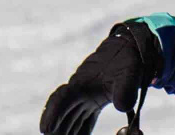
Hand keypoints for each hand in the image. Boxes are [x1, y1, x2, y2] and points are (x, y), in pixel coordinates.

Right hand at [40, 22, 160, 134]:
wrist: (128, 49)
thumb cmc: (126, 59)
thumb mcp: (129, 71)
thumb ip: (125, 88)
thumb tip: (121, 107)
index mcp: (82, 82)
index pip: (62, 98)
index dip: (52, 113)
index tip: (45, 130)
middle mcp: (79, 92)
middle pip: (61, 114)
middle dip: (55, 130)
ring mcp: (85, 99)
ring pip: (69, 120)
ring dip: (64, 132)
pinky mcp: (93, 103)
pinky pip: (82, 122)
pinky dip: (77, 133)